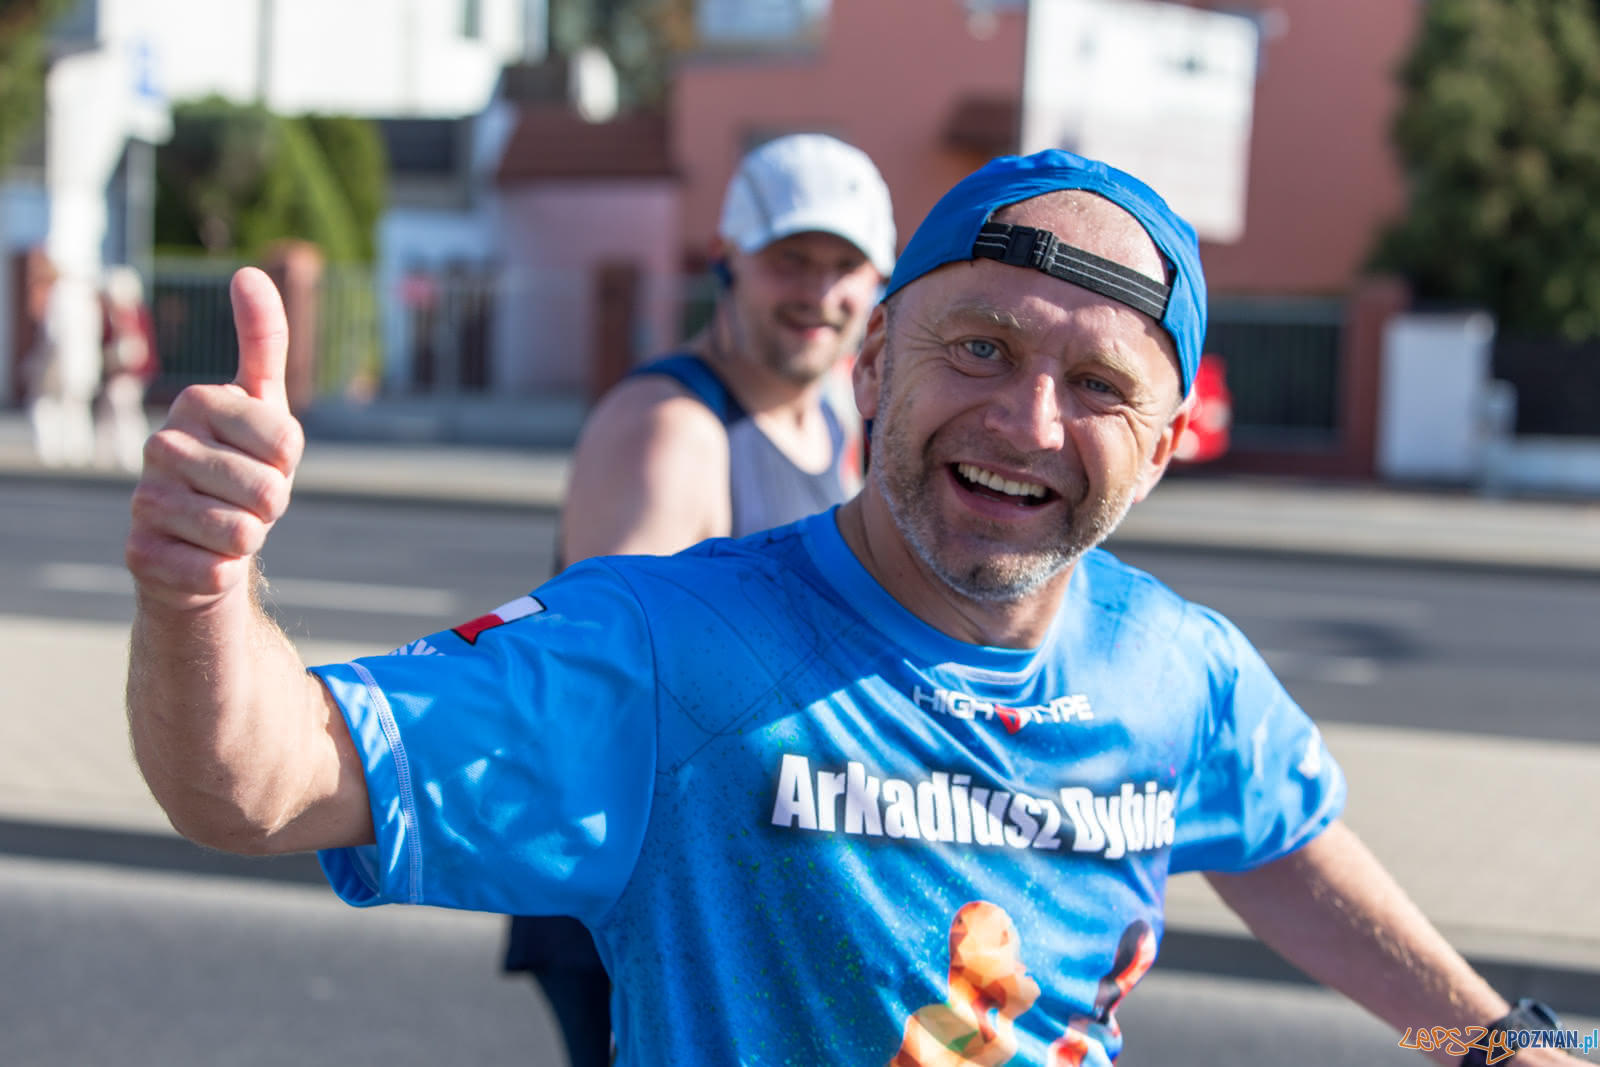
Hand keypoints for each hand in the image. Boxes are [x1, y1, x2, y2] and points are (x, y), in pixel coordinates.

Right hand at [126, 268, 303, 611]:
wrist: (198, 541)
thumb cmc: (239, 465)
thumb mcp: (262, 403)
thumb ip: (263, 340)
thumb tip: (249, 272)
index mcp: (197, 402)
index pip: (288, 442)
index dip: (289, 464)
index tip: (264, 460)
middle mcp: (161, 445)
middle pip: (269, 491)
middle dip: (272, 507)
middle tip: (244, 500)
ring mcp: (145, 500)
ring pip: (244, 534)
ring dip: (249, 539)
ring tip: (224, 526)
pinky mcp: (141, 554)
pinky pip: (216, 572)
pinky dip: (223, 573)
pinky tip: (201, 558)